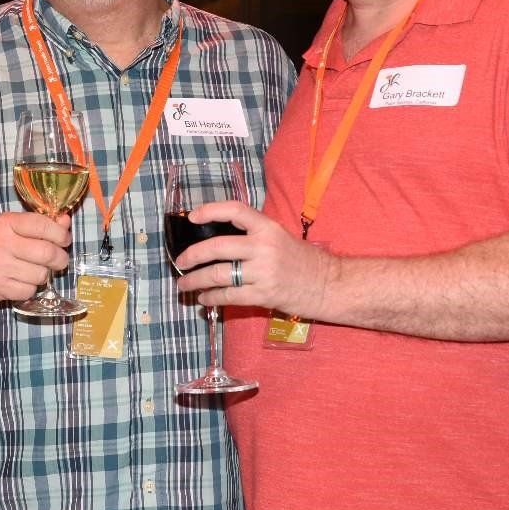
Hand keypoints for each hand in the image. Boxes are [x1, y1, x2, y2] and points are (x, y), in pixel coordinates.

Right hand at [0, 211, 72, 303]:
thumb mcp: (12, 227)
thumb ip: (40, 223)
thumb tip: (66, 222)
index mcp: (6, 223)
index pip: (43, 225)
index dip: (61, 234)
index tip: (64, 240)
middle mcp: (1, 243)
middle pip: (47, 253)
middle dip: (60, 258)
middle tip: (59, 260)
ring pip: (41, 274)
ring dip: (43, 274)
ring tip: (33, 270)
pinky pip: (30, 290)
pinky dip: (30, 288)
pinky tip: (21, 281)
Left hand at [173, 201, 335, 316]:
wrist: (328, 284)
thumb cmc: (302, 260)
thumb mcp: (279, 237)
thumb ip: (252, 235)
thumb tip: (217, 239)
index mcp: (268, 228)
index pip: (234, 210)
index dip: (210, 211)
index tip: (192, 217)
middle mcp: (264, 247)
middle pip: (217, 247)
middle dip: (192, 255)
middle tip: (179, 262)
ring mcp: (263, 272)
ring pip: (218, 275)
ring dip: (196, 280)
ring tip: (184, 284)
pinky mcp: (264, 295)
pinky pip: (229, 296)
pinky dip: (212, 298)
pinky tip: (204, 298)